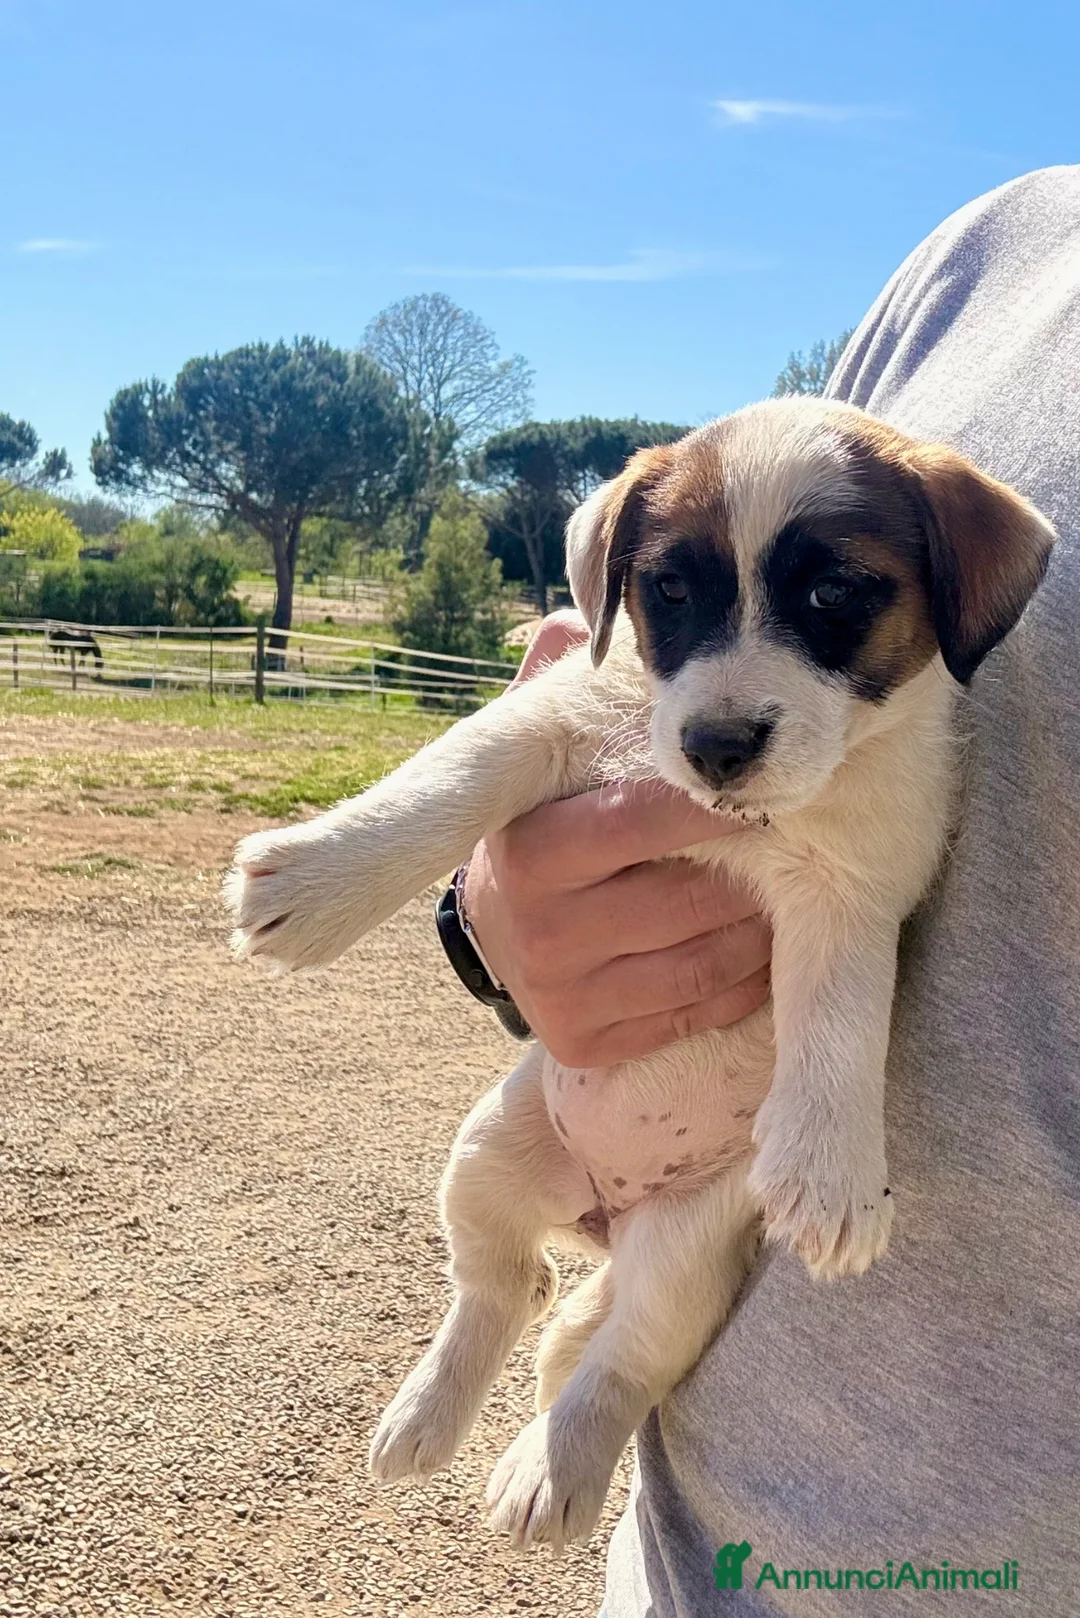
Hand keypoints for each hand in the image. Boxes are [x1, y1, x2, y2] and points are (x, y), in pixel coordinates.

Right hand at [462, 612, 770, 1066]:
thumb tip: (572, 624)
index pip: (640, 820)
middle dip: (753, 867)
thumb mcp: (539, 754)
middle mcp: (536, 930)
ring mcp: (561, 994)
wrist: (504, 930)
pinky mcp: (586, 1043)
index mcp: (526, 848)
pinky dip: (744, 978)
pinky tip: (761, 942)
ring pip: (706, 959)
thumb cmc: (551, 823)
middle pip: (688, 898)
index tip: (764, 779)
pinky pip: (698, 1009)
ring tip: (791, 884)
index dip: (712, 803)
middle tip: (799, 832)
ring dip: (763, 923)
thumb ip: (556, 690)